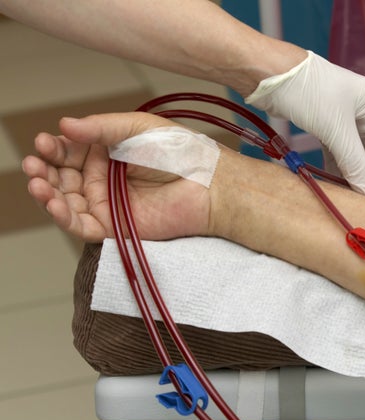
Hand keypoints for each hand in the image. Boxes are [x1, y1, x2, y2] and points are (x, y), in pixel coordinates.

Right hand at [22, 113, 210, 241]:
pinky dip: (62, 216)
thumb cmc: (180, 152)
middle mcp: (102, 178)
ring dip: (45, 192)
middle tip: (33, 163)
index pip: (68, 150)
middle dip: (42, 170)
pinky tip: (52, 203)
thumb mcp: (137, 128)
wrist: (208, 185)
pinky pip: (81, 225)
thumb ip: (101, 127)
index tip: (43, 141)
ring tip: (36, 183)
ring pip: (65, 201)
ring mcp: (106, 203)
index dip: (53, 147)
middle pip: (60, 176)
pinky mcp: (114, 227)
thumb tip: (65, 124)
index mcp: (106, 152)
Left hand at [245, 51, 364, 196]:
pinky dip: (334, 163)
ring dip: (349, 170)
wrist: (268, 74)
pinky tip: (330, 179)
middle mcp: (360, 107)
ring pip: (352, 149)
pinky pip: (335, 146)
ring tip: (343, 191)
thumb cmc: (307, 93)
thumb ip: (355, 164)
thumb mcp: (336, 131)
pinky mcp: (321, 119)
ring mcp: (340, 113)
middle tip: (357, 194)